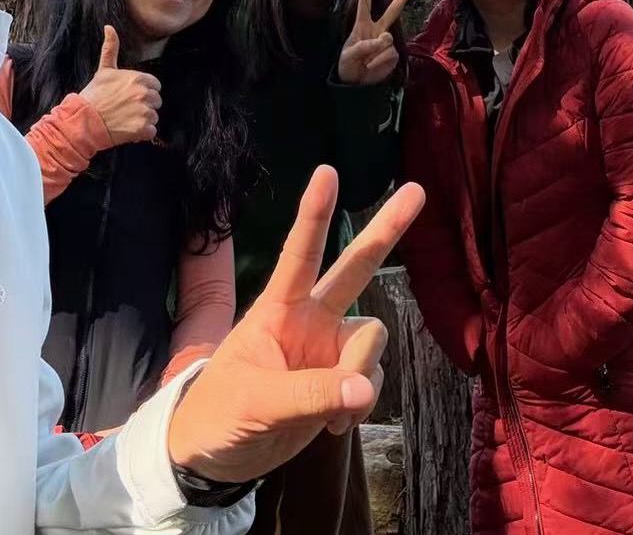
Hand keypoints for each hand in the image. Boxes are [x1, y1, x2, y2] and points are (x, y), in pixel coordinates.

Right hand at [77, 26, 161, 147]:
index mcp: (138, 79)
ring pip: (154, 117)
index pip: (155, 86)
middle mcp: (144, 94)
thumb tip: (109, 27)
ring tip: (124, 119)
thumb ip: (110, 48)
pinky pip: (151, 132)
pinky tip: (127, 130)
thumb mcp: (104, 70)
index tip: (129, 97)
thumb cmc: (93, 96)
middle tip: (125, 109)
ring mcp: (144, 112)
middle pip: (156, 102)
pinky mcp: (142, 129)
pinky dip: (142, 134)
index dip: (143, 92)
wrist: (82, 121)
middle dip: (144, 106)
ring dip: (142, 121)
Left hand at [166, 166, 424, 483]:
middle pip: (355, 268)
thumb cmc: (216, 417)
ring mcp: (327, 351)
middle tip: (417, 190)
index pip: (298, 254)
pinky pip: (371, 382)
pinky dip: (360, 404)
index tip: (327, 172)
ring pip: (372, 340)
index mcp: (277, 310)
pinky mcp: (340, 383)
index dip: (315, 214)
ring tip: (328, 412)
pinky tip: (332, 426)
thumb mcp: (256, 402)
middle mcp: (310, 321)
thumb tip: (363, 390)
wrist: (214, 460)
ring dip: (361, 375)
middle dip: (386, 230)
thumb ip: (311, 394)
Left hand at [336, 0, 413, 85]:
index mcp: (362, 27)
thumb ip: (364, 46)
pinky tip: (372, 66)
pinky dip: (379, 61)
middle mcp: (376, 31)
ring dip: (375, 53)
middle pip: (391, 12)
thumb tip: (384, 39)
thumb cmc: (347, 65)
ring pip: (387, 40)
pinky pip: (390, 54)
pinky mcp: (393, 55)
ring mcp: (386, 43)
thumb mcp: (348, 55)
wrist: (356, 84)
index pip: (364, 7)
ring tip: (365, 62)